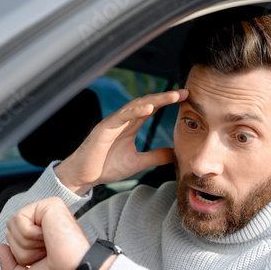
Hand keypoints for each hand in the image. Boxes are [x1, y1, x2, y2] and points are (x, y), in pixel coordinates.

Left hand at [0, 197, 90, 269]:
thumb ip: (8, 266)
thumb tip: (1, 246)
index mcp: (40, 236)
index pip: (12, 239)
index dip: (20, 255)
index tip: (43, 260)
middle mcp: (43, 222)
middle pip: (9, 232)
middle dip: (22, 250)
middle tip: (46, 253)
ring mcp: (47, 212)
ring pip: (11, 225)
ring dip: (26, 243)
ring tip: (47, 245)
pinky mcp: (49, 205)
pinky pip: (19, 218)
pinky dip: (29, 234)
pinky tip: (47, 236)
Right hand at [55, 89, 187, 194]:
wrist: (85, 177)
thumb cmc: (106, 167)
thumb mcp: (138, 163)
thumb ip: (155, 156)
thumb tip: (174, 154)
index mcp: (131, 125)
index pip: (152, 109)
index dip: (167, 102)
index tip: (185, 98)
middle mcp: (123, 120)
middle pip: (147, 103)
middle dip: (165, 97)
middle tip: (183, 92)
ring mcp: (113, 122)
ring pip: (136, 106)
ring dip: (154, 100)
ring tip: (171, 96)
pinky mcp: (104, 128)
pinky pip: (121, 116)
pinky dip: (134, 111)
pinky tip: (148, 108)